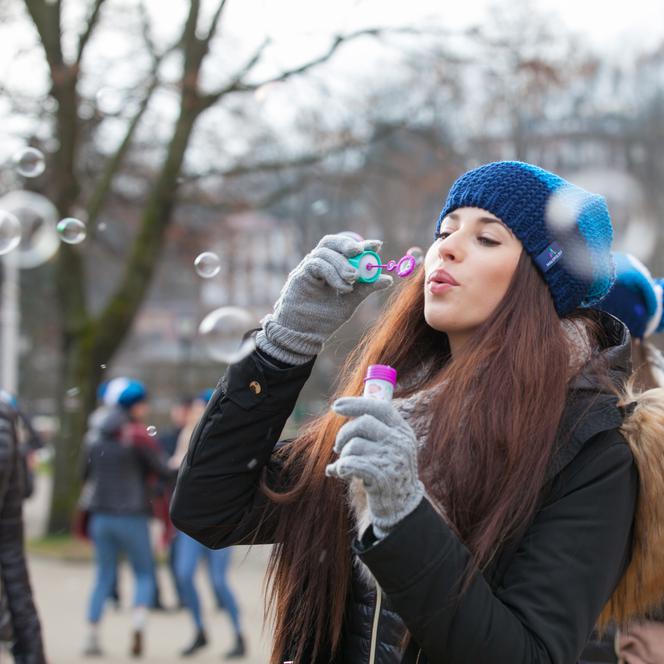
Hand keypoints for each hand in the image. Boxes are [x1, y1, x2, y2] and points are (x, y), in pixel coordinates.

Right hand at [256, 234, 392, 364]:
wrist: (305, 333)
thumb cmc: (325, 318)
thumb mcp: (351, 301)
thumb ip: (366, 288)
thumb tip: (388, 279)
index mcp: (331, 266)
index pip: (345, 248)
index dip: (361, 244)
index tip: (377, 245)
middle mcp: (319, 263)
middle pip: (331, 242)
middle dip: (347, 244)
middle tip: (360, 251)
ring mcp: (308, 268)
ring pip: (325, 252)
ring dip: (342, 264)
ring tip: (353, 279)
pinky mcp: (300, 275)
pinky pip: (317, 264)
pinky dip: (332, 273)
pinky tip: (343, 287)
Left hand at [325, 396, 423, 537]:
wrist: (401, 506)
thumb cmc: (388, 472)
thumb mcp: (390, 447)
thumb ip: (373, 430)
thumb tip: (342, 408)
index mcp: (402, 431)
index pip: (380, 407)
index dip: (356, 404)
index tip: (336, 406)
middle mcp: (400, 442)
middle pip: (363, 422)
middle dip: (343, 434)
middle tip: (338, 447)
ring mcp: (392, 459)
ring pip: (354, 445)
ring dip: (342, 456)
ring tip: (344, 466)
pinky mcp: (382, 477)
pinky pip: (351, 463)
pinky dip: (340, 468)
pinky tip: (340, 474)